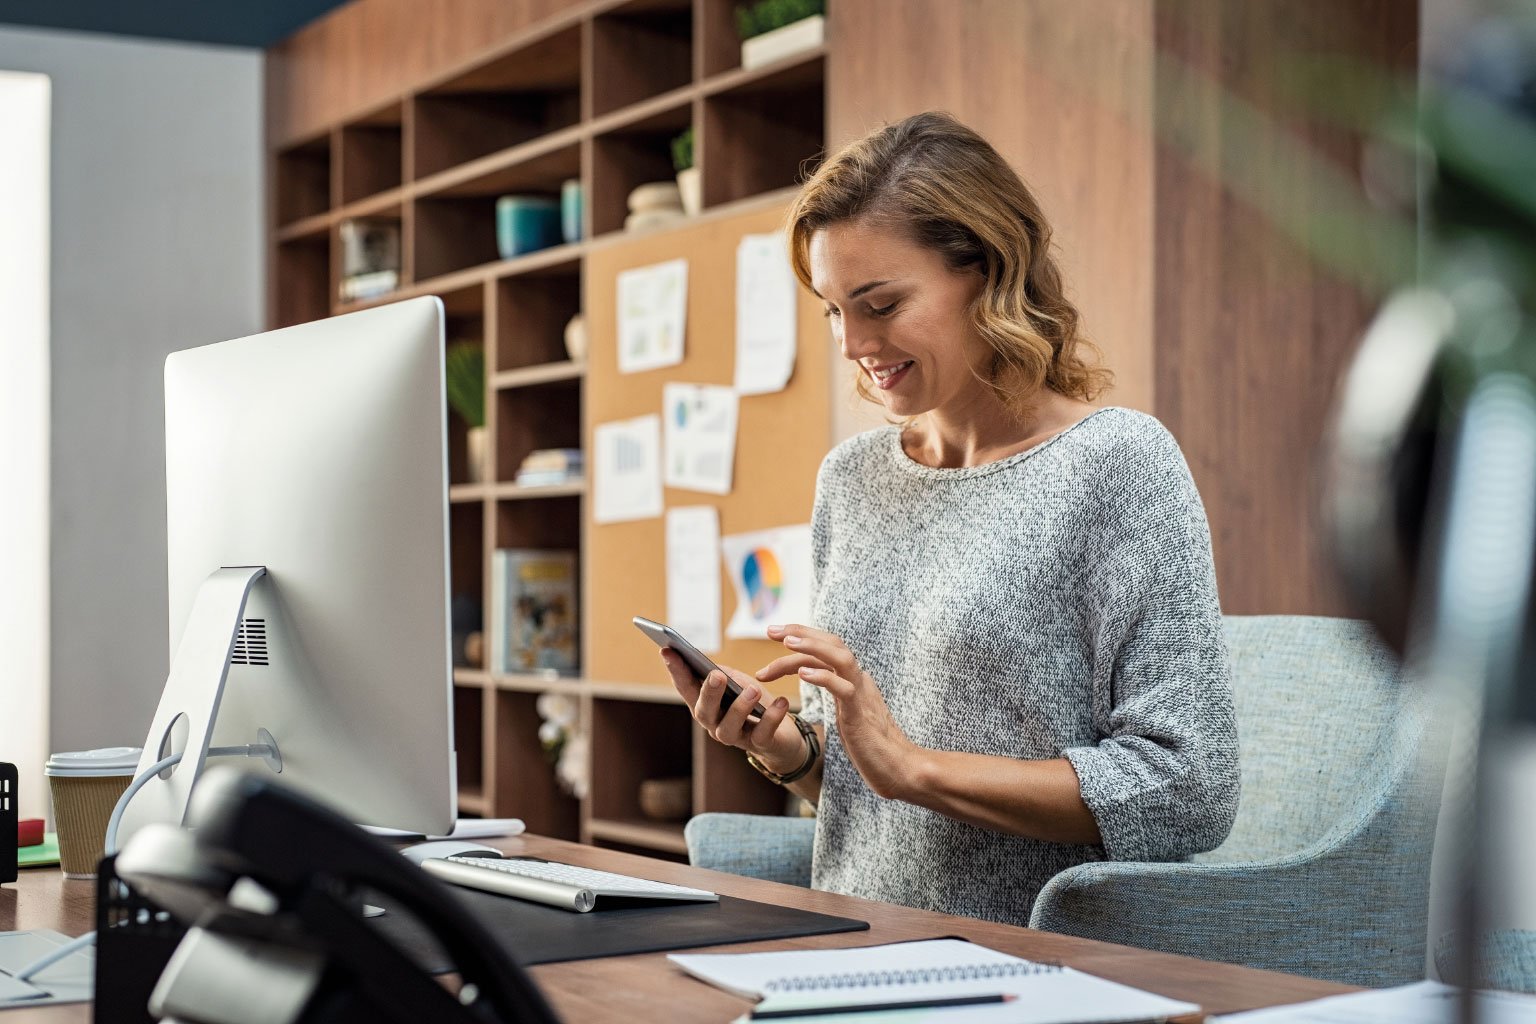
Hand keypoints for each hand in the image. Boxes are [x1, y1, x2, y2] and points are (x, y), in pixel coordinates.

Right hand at [660, 648, 806, 772]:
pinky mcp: (761, 745)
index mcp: (706, 706)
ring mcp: (736, 737)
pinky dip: (772, 717)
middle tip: (716, 675)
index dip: (675, 670)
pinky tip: (781, 702)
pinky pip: (763, 733)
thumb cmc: (755, 705)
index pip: (685, 688)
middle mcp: (715, 724)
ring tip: (753, 689)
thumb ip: (724, 675)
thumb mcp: (739, 684)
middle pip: (704, 711)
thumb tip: (710, 668)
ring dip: (740, 707)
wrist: (784, 738)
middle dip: (708, 693)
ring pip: (728, 728)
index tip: (667, 649)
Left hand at [757, 624, 919, 799]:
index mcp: (853, 678)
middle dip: (800, 633)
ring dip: (813, 646)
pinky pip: (844, 688)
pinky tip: (802, 675)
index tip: (774, 634)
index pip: (827, 648)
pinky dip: (823, 677)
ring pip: (841, 657)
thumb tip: (819, 681)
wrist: (897, 767)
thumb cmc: (870, 744)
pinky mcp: (860, 713)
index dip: (800, 638)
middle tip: (770, 630)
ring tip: (787, 642)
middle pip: (832, 643)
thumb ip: (836, 693)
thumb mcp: (848, 710)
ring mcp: (861, 694)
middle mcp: (858, 679)